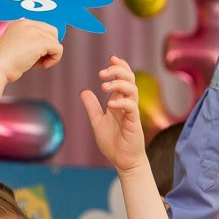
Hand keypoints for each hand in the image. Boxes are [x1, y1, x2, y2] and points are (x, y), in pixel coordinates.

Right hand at [0, 19, 63, 84]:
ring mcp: (33, 31)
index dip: (43, 44)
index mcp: (20, 23)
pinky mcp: (39, 42)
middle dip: (49, 47)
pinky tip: (43, 65)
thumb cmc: (5, 64)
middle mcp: (27, 23)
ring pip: (56, 41)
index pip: (42, 28)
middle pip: (52, 32)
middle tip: (38, 60)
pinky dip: (55, 59)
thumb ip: (31, 42)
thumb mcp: (17, 46)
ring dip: (51, 54)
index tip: (34, 56)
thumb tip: (51, 47)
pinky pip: (58, 49)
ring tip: (38, 63)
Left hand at [81, 57, 144, 172]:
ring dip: (118, 84)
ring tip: (104, 86)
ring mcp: (132, 112)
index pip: (123, 78)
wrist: (123, 161)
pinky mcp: (134, 122)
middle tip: (102, 73)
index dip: (119, 66)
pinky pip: (131, 107)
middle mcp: (127, 104)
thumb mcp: (97, 122)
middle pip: (129, 79)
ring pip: (132, 89)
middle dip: (118, 71)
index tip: (111, 58)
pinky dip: (122, 102)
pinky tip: (110, 103)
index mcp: (119, 101)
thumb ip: (92, 107)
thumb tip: (84, 91)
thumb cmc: (113, 143)